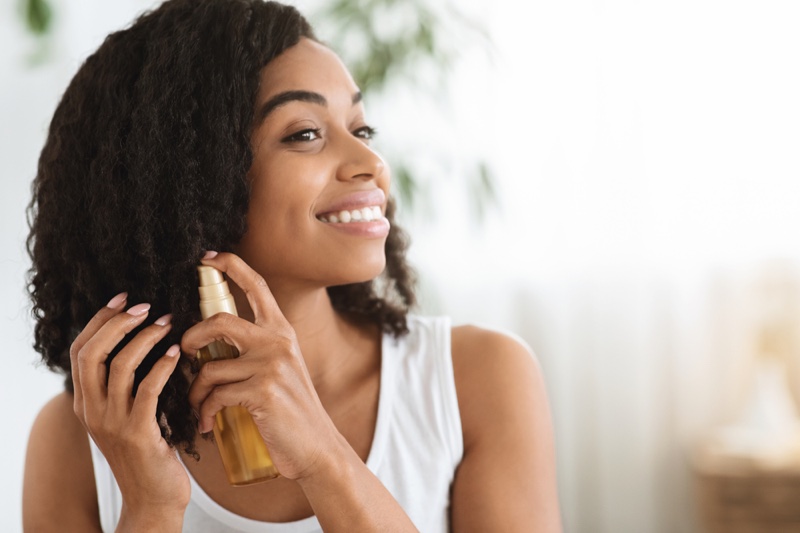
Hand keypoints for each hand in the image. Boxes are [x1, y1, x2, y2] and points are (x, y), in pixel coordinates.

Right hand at [70, 294, 188, 518]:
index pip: (80, 351)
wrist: (154, 498)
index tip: (123, 298)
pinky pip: (147, 390)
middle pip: (92, 353)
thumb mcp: (127, 416)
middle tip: (145, 307)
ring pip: (119, 366)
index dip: (99, 320)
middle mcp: (92, 411)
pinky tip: (176, 353)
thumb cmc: (149, 452)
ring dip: (145, 339)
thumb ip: (125, 386)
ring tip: (167, 323)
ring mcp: (112, 423)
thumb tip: (142, 342)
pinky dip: (162, 366)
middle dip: (117, 323)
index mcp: (86, 403)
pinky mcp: (138, 433)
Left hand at [181, 252, 344, 480]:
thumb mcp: (280, 370)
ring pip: (210, 367)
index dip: (231, 265)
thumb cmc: (290, 412)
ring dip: (195, 391)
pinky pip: (215, 395)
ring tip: (197, 406)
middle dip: (191, 338)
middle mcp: (278, 342)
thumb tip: (209, 343)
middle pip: (219, 321)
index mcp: (282, 332)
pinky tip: (207, 422)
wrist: (316, 447)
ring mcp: (271, 366)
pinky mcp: (262, 391)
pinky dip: (204, 411)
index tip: (208, 257)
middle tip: (184, 354)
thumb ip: (255, 351)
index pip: (257, 286)